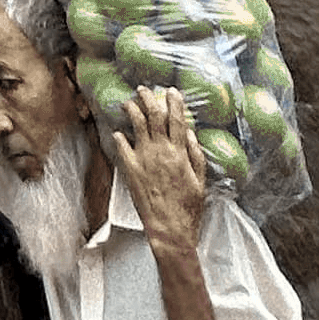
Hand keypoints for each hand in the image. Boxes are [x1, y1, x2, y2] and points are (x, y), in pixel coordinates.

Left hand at [111, 86, 211, 257]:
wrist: (170, 229)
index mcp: (179, 153)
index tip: (171, 91)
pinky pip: (122, 147)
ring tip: (129, 102)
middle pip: (153, 116)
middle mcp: (161, 151)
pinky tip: (117, 131)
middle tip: (144, 89)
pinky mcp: (131, 170)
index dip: (174, 103)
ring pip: (136, 125)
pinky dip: (119, 136)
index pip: (177, 120)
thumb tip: (189, 133)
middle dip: (149, 99)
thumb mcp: (201, 181)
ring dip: (132, 110)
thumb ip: (196, 155)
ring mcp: (144, 159)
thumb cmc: (189, 208)